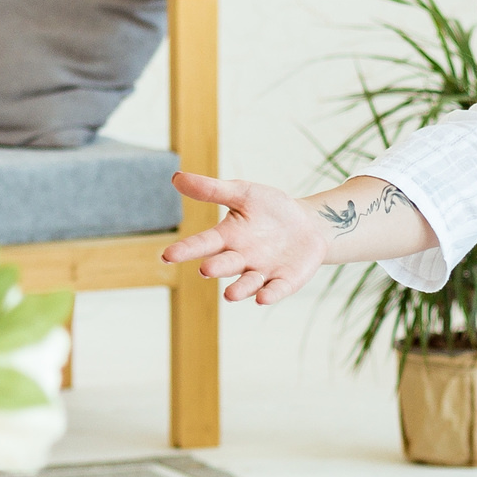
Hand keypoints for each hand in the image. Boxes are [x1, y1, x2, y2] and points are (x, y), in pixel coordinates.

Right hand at [160, 172, 329, 304]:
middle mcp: (240, 258)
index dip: (186, 250)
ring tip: (230, 294)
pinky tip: (263, 299)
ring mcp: (262, 272)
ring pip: (247, 283)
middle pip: (225, 264)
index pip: (203, 243)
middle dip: (216, 267)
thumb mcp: (243, 194)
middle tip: (205, 269)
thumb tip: (176, 178)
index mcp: (227, 237)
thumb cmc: (270, 209)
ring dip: (239, 289)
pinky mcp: (284, 281)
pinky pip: (275, 289)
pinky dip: (269, 294)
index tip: (168, 256)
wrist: (308, 225)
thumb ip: (212, 190)